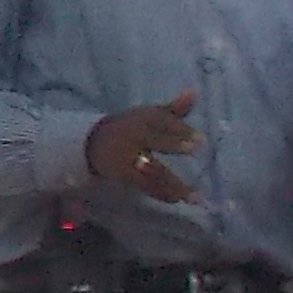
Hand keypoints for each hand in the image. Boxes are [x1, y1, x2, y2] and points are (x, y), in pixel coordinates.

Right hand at [85, 90, 202, 205]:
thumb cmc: (130, 128)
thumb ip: (173, 109)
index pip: (160, 120)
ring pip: (151, 168)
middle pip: (152, 139)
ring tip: (194, 194)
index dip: (179, 128)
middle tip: (195, 148)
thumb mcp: (149, 115)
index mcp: (141, 119)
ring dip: (173, 182)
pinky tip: (178, 199)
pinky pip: (144, 185)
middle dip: (172, 143)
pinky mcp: (123, 174)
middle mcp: (133, 136)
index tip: (200, 138)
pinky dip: (161, 193)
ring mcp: (127, 157)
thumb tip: (193, 93)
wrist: (92, 143)